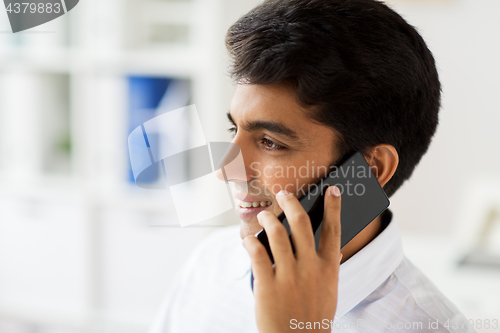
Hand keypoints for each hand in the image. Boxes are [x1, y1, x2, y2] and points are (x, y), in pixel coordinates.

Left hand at [242, 186, 342, 332]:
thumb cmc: (314, 317)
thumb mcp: (329, 292)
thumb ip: (329, 269)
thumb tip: (334, 252)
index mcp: (328, 268)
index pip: (333, 230)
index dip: (334, 207)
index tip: (332, 190)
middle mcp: (310, 268)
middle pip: (301, 224)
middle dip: (291, 203)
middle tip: (283, 195)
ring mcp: (289, 275)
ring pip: (276, 234)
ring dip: (268, 218)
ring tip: (263, 214)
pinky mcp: (268, 285)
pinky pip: (257, 253)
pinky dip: (250, 241)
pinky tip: (248, 238)